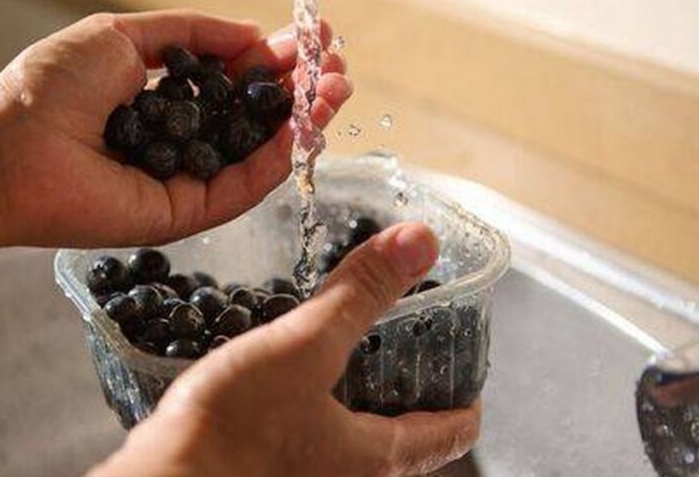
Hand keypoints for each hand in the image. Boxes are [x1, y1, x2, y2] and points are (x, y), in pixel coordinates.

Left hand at [0, 10, 350, 246]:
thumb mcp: (124, 35)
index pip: (238, 81)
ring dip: (303, 122)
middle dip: (302, 91)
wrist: (8, 147)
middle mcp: (184, 142)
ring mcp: (187, 180)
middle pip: (259, 120)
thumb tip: (250, 33)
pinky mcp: (185, 214)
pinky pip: (241, 188)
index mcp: (168, 99)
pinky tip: (300, 128)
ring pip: (259, 155)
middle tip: (336, 67)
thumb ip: (192, 32)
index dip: (278, 61)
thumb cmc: (49, 88)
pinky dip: (275, 160)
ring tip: (334, 90)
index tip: (313, 38)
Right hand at [90, 223, 480, 476]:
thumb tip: (420, 244)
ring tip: (340, 348)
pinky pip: (306, 440)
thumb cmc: (231, 432)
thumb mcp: (305, 347)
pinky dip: (311, 406)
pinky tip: (282, 376)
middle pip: (404, 438)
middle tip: (401, 341)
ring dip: (355, 396)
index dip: (467, 397)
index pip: (453, 433)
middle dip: (406, 388)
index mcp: (376, 459)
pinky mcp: (265, 472)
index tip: (466, 366)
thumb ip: (361, 295)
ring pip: (352, 440)